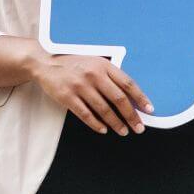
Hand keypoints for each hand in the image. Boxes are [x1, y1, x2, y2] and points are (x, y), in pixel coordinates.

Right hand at [32, 54, 151, 135]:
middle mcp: (94, 75)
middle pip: (119, 99)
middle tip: (139, 127)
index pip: (128, 84)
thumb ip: (110, 75)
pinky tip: (104, 130)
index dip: (140, 98)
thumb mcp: (95, 62)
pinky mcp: (67, 97)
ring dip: (116, 123)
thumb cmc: (74, 63)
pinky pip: (85, 114)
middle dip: (131, 116)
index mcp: (104, 65)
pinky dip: (96, 124)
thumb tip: (130, 95)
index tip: (149, 109)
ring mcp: (80, 86)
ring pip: (104, 109)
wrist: (45, 62)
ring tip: (123, 131)